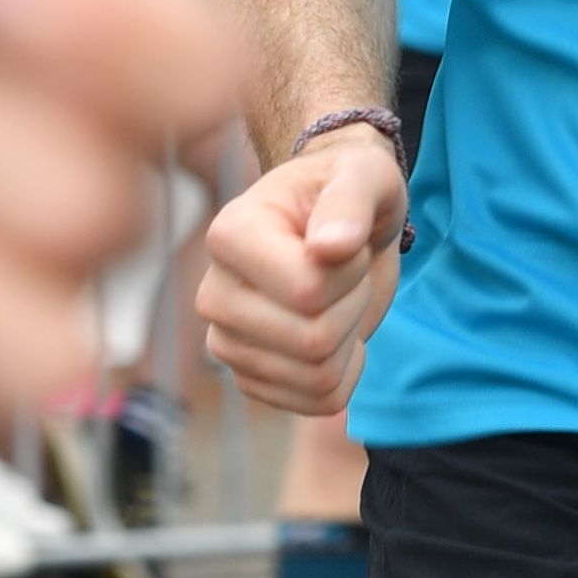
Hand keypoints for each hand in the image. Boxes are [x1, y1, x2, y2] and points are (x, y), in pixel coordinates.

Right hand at [196, 119, 410, 418]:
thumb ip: (350, 200)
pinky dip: (347, 372)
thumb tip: (331, 247)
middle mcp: (214, 296)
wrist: (339, 228)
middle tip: (346, 271)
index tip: (344, 241)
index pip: (306, 292)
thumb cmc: (348, 189)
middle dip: (352, 306)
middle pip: (313, 342)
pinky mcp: (251, 378)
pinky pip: (320, 402)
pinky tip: (337, 334)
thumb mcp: (364, 175)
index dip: (350, 272)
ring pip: (318, 378)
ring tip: (337, 297)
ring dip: (350, 337)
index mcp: (228, 237)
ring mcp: (227, 343)